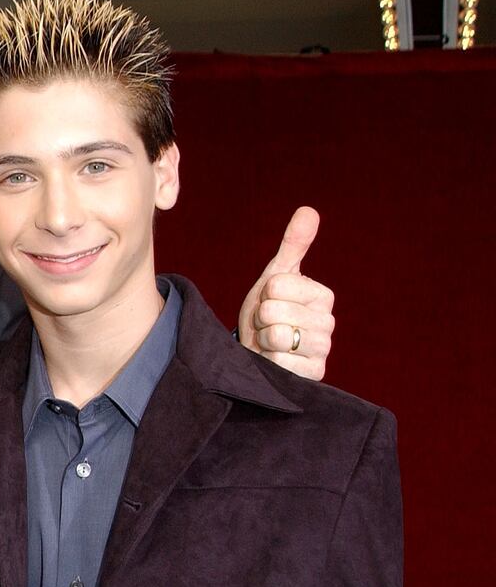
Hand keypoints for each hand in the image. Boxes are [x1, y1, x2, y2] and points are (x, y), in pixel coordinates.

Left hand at [237, 207, 334, 380]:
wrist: (257, 351)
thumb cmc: (267, 310)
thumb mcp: (275, 276)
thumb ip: (292, 245)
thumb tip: (309, 211)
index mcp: (322, 295)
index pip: (276, 285)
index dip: (262, 295)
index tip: (269, 302)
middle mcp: (328, 323)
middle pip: (273, 311)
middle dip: (260, 319)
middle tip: (266, 325)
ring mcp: (322, 350)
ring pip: (277, 336)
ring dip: (263, 340)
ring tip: (269, 342)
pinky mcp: (313, 376)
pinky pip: (281, 363)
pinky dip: (269, 362)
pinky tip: (274, 361)